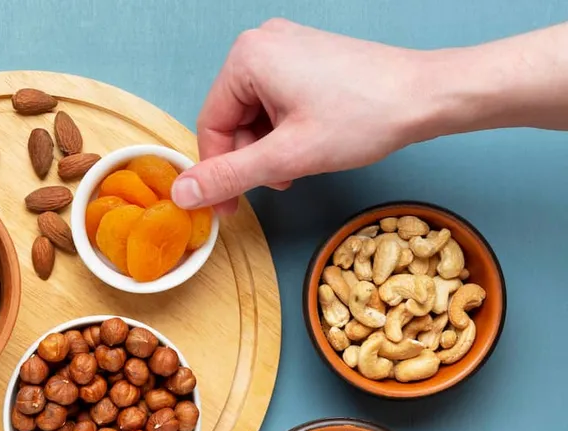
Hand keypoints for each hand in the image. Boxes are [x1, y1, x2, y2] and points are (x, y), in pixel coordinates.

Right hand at [171, 19, 431, 213]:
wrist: (427, 96)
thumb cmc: (365, 116)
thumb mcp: (287, 156)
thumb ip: (229, 176)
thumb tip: (183, 194)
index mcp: (247, 57)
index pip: (210, 124)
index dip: (217, 172)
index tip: (228, 207)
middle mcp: (261, 43)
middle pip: (233, 119)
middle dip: (253, 158)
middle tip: (281, 181)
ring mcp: (286, 47)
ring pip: (256, 114)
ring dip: (271, 148)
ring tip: (302, 164)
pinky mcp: (306, 57)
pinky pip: (276, 101)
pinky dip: (286, 130)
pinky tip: (310, 143)